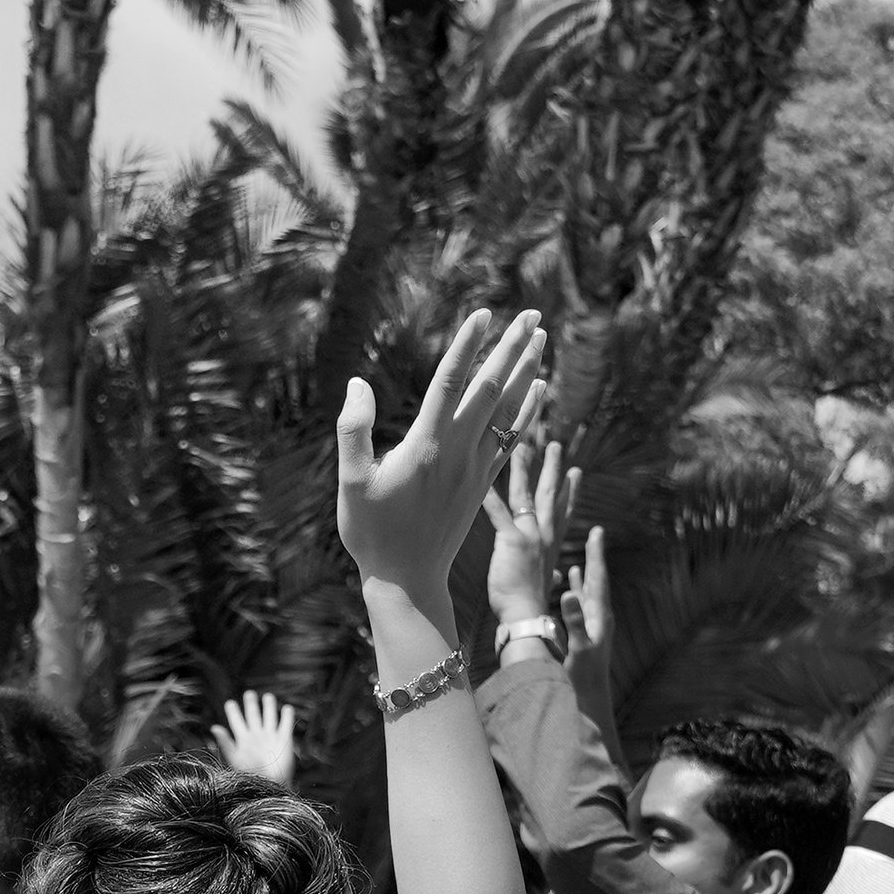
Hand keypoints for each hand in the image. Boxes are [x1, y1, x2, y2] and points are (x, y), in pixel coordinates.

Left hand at [211, 688, 297, 786]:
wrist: (271, 787)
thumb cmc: (251, 775)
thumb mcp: (235, 758)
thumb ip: (226, 742)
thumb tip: (214, 727)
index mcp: (243, 740)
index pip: (237, 721)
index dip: (233, 712)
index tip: (230, 703)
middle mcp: (257, 736)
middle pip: (253, 716)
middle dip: (251, 704)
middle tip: (249, 693)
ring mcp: (271, 737)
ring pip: (270, 717)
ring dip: (269, 706)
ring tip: (268, 696)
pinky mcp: (285, 740)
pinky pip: (286, 724)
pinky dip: (287, 715)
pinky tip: (287, 708)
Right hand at [335, 305, 545, 616]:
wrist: (407, 580)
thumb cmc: (372, 532)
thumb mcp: (351, 481)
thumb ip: (353, 430)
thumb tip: (357, 384)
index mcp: (426, 446)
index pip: (451, 382)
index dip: (469, 345)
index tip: (486, 313)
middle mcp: (458, 452)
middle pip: (491, 388)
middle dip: (512, 348)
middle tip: (531, 313)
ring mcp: (476, 468)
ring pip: (509, 410)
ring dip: (526, 370)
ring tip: (542, 337)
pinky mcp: (483, 483)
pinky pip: (513, 438)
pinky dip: (529, 409)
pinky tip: (540, 387)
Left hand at [483, 434, 582, 638]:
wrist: (527, 619)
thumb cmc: (530, 607)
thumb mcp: (543, 586)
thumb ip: (548, 575)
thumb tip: (556, 578)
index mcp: (551, 546)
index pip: (563, 513)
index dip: (570, 492)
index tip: (575, 474)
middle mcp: (545, 536)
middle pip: (550, 495)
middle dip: (552, 468)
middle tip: (555, 445)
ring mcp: (530, 536)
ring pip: (526, 495)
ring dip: (525, 469)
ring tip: (523, 446)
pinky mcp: (512, 542)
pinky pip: (499, 514)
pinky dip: (491, 497)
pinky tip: (483, 482)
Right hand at [558, 519, 613, 725]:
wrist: (590, 700)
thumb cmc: (583, 676)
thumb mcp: (578, 646)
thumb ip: (573, 620)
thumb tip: (568, 593)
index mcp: (598, 616)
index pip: (597, 578)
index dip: (596, 554)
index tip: (597, 531)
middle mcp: (598, 617)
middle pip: (595, 580)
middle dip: (593, 557)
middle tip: (594, 534)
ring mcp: (592, 625)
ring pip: (588, 592)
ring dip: (584, 574)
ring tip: (583, 556)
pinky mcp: (584, 634)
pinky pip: (579, 605)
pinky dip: (575, 591)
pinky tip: (569, 586)